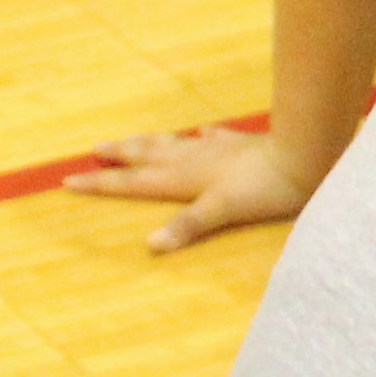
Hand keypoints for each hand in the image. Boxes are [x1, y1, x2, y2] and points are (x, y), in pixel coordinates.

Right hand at [67, 123, 314, 254]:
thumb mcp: (222, 211)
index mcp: (184, 178)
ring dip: (150, 142)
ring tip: (132, 139)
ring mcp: (218, 149)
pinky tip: (201, 132)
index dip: (102, 183)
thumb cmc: (264, 188)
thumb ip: (188, 226)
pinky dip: (202, 136)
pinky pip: (215, 137)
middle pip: (148, 155)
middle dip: (119, 155)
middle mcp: (194, 159)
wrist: (306, 155)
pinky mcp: (242, 144)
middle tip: (94, 148)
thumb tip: (150, 244)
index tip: (69, 180)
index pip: (134, 182)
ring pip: (174, 143)